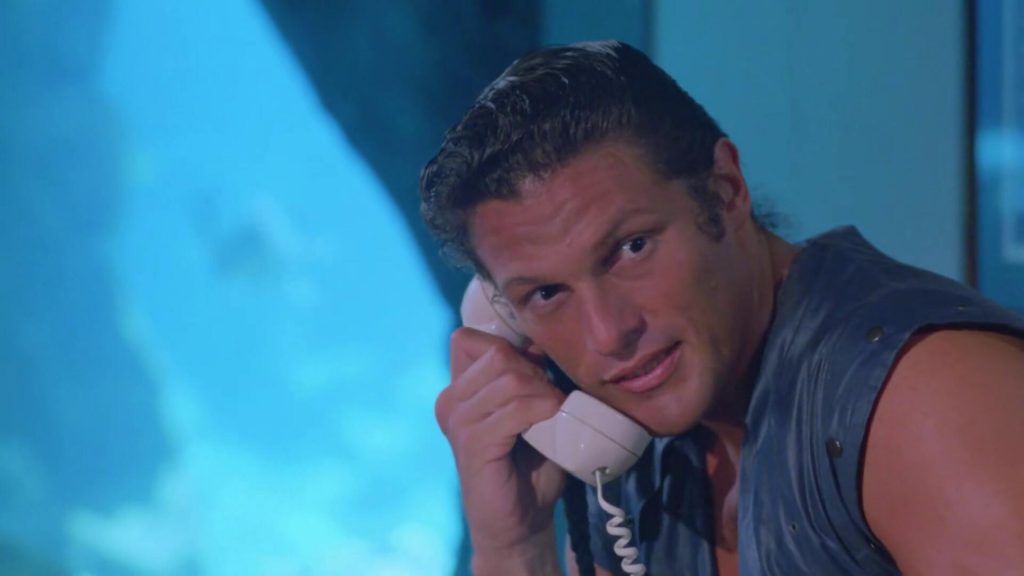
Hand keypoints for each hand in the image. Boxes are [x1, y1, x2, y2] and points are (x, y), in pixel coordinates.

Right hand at [435, 327, 566, 563]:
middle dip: (532, 368)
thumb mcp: (528, 411)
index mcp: (458, 391)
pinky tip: (551, 419)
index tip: (534, 371)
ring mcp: (458, 423)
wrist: (520, 523)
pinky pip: (512, 410)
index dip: (507, 346)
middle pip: (496, 353)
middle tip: (550, 396)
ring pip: (508, 378)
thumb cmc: (527, 467)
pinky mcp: (473, 445)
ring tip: (554, 411)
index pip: (468, 338)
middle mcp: (450, 402)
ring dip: (542, 390)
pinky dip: (539, 409)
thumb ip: (528, 378)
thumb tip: (539, 344)